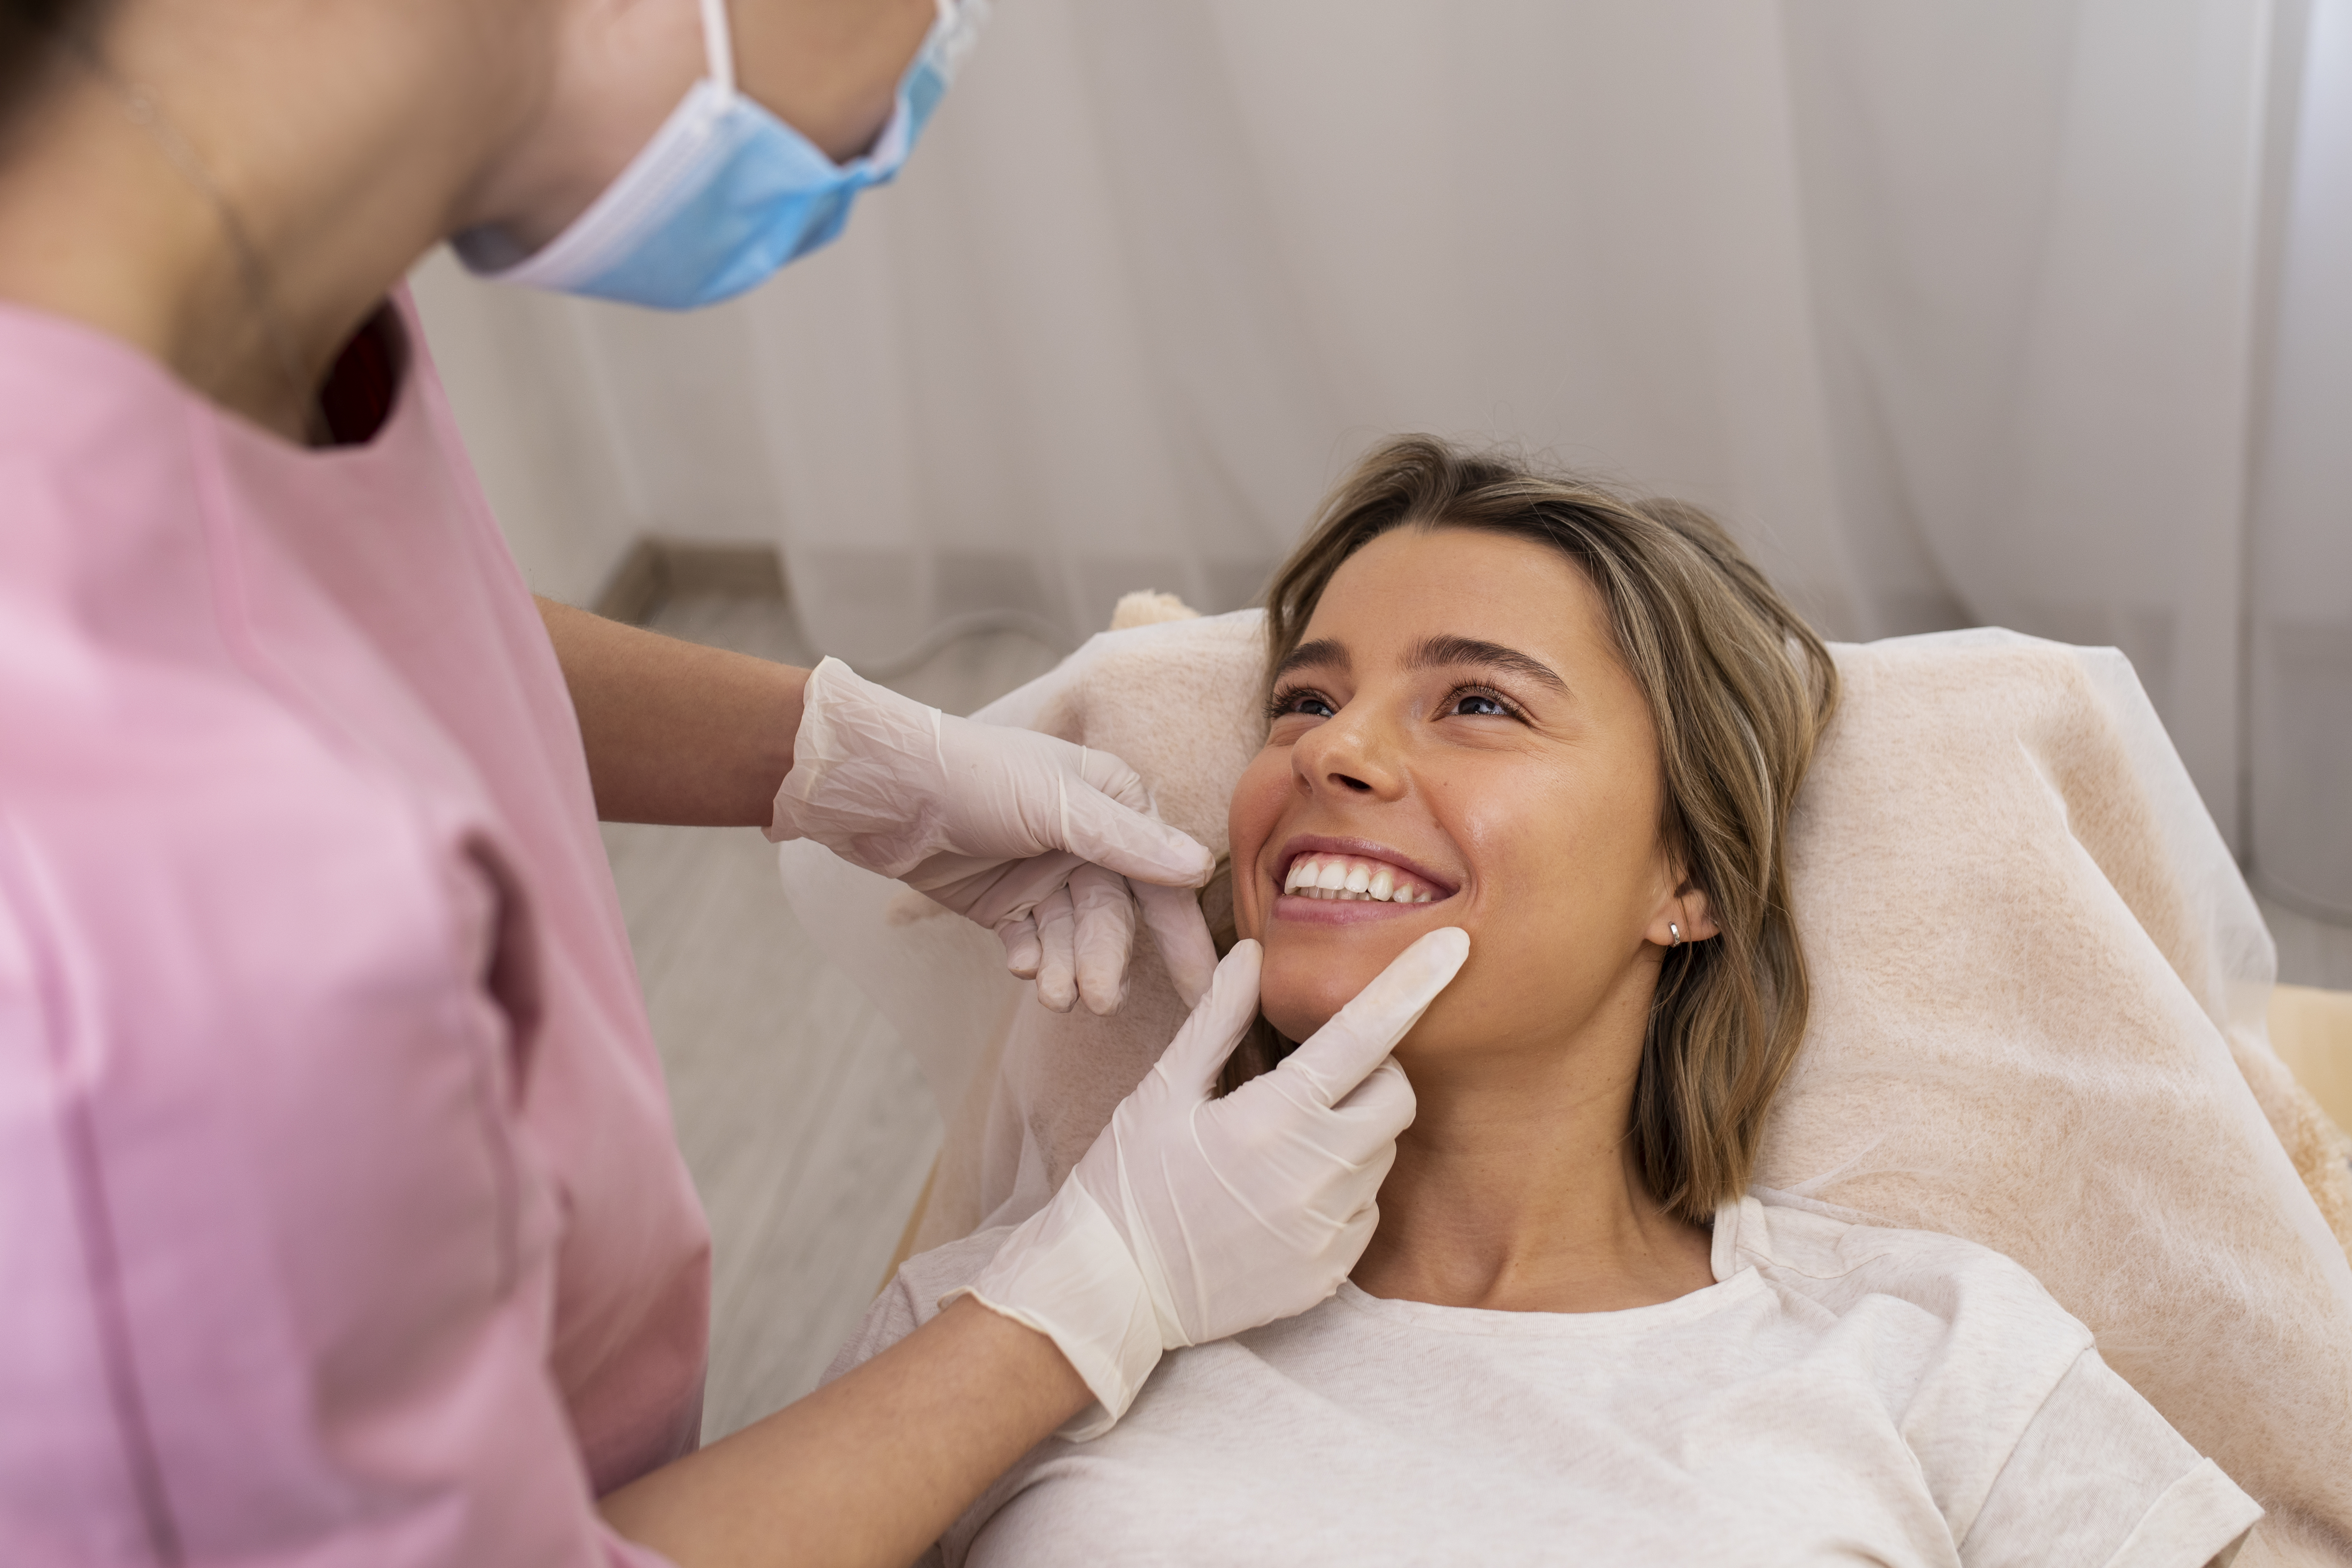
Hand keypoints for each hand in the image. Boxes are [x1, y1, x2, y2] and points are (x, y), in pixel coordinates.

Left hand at [767, 657, 1218, 1011]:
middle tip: (1098, 1000)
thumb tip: (1200, 867)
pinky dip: (1032, 959)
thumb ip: (1126, 842)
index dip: (1179, 932)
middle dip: (1104, 958)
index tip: (1201, 987)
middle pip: (1112, 914)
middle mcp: (1086, 839)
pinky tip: (1021, 967)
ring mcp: (1044, 872)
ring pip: (1072, 935)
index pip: (1159, 876)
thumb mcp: (1057, 804)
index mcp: (1112, 803)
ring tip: (1052, 995)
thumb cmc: (972, 775)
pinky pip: (1033, 941)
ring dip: (1066, 967)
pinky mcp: (1005, 902)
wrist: (882, 790)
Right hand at [952, 927, 1470, 1436]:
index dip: (1413, 984)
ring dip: (1352, 1134)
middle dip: (1375, 1073)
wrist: (1109, 1292)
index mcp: (1271, 1118)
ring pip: (1382, 1155)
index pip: (1365, 1036)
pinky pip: (1366, 1212)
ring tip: (1283, 1145)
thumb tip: (1253, 954)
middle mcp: (1313, 1176)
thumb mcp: (1161, 1092)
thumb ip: (1217, 1020)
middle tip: (1320, 1076)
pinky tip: (1284, 1196)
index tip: (1454, 946)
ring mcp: (1326, 1231)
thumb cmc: (1127, 1181)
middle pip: (1396, 1097)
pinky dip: (1341, 1191)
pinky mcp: (1329, 1274)